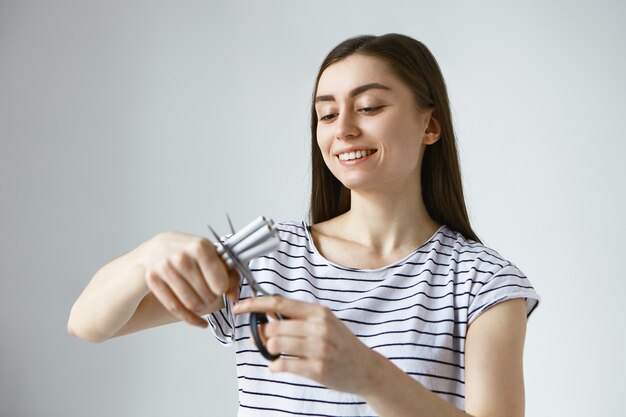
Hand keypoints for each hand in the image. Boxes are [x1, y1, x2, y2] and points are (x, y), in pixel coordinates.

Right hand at [140, 231, 238, 327]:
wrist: (155, 249)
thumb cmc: (188, 252)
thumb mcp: (211, 255)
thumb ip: (230, 273)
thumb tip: (234, 297)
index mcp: (200, 247)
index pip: (220, 283)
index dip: (223, 289)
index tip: (220, 287)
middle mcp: (182, 257)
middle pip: (207, 296)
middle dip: (212, 300)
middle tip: (210, 296)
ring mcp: (165, 268)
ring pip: (191, 304)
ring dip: (201, 309)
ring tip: (203, 303)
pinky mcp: (152, 279)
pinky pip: (175, 308)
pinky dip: (191, 319)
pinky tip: (201, 322)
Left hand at [233, 296, 378, 394]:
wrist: (365, 368)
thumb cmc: (341, 344)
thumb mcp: (324, 322)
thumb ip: (297, 316)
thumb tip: (265, 312)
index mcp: (318, 312)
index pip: (279, 303)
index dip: (255, 304)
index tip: (240, 307)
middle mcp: (319, 327)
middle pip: (273, 326)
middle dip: (259, 333)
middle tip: (257, 339)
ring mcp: (319, 348)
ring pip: (275, 344)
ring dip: (266, 350)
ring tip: (271, 353)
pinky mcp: (318, 368)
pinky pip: (283, 364)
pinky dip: (274, 366)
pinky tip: (276, 365)